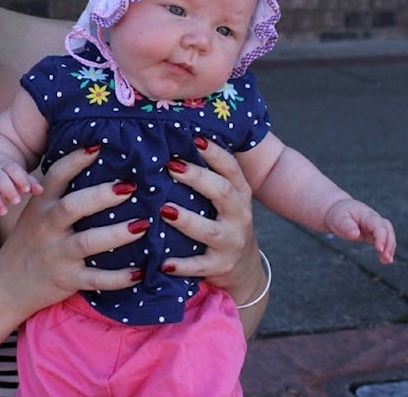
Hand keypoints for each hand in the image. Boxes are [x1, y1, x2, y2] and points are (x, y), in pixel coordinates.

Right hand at [0, 146, 145, 316]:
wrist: (7, 285)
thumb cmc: (30, 242)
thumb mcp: (36, 214)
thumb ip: (59, 195)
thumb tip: (97, 166)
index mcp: (41, 206)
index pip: (56, 176)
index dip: (76, 159)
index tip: (99, 145)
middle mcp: (47, 227)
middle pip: (72, 206)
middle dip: (101, 195)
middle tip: (130, 187)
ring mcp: (57, 255)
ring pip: (88, 242)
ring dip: (117, 234)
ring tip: (143, 225)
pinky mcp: (67, 279)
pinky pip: (96, 279)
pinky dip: (119, 278)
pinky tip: (141, 271)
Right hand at [0, 164, 42, 220]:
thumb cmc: (9, 176)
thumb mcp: (19, 176)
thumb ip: (30, 183)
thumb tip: (40, 190)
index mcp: (6, 167)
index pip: (13, 170)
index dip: (19, 179)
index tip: (26, 189)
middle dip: (7, 189)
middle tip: (17, 201)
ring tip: (4, 212)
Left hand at [157, 137, 262, 304]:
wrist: (244, 270)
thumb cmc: (224, 223)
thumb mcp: (225, 199)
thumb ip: (208, 175)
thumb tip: (172, 141)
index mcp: (239, 193)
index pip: (230, 168)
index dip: (214, 152)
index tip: (193, 138)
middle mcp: (239, 215)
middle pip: (221, 191)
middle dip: (196, 177)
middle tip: (170, 166)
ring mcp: (231, 242)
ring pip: (209, 230)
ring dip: (186, 219)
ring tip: (164, 209)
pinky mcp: (221, 267)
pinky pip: (199, 265)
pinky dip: (181, 265)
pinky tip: (163, 262)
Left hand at [325, 199, 396, 263]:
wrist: (338, 211)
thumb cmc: (338, 214)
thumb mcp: (338, 219)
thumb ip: (346, 226)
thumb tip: (355, 235)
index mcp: (367, 215)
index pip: (378, 226)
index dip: (381, 237)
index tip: (379, 249)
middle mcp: (374, 220)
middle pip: (387, 230)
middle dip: (389, 243)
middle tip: (385, 257)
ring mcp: (375, 227)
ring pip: (388, 236)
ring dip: (390, 248)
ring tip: (387, 261)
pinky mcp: (374, 234)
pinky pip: (384, 241)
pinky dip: (386, 250)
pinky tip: (386, 260)